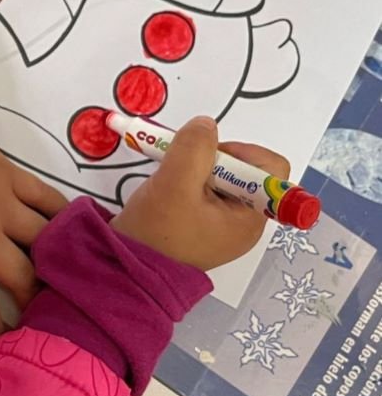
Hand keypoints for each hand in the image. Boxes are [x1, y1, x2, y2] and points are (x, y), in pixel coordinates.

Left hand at [0, 115, 67, 339]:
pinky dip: (66, 214)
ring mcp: (3, 204)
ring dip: (57, 262)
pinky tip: (81, 229)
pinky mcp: (12, 175)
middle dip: (35, 304)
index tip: (6, 349)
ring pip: (43, 240)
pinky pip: (47, 198)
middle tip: (44, 317)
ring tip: (69, 280)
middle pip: (22, 280)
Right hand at [111, 117, 289, 270]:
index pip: (271, 168)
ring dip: (194, 170)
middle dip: (211, 160)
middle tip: (181, 168)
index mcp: (250, 218)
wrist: (124, 269)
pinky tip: (166, 190)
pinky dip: (186, 182)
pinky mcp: (201, 226)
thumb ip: (194, 147)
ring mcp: (221, 226)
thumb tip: (206, 125)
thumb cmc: (155, 234)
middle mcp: (243, 223)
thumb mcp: (174, 184)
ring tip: (169, 181)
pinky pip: (204, 192)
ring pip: (221, 179)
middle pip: (244, 170)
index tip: (207, 156)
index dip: (242, 152)